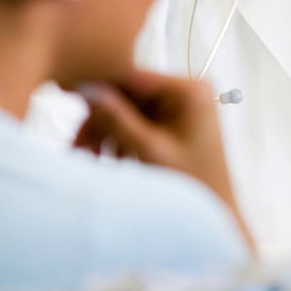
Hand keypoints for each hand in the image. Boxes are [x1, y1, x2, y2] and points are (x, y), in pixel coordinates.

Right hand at [74, 70, 254, 253]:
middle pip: (130, 94)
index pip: (133, 77)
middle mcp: (189, 90)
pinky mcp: (176, 120)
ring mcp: (182, 105)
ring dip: (108, 131)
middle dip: (102, 120)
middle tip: (77, 146)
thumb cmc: (192, 185)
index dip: (100, 90)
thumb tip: (88, 89)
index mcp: (190, 90)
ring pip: (130, 109)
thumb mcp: (149, 150)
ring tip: (89, 158)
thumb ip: (118, 119)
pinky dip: (122, 137)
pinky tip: (110, 159)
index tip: (74, 105)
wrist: (216, 213)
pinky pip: (140, 121)